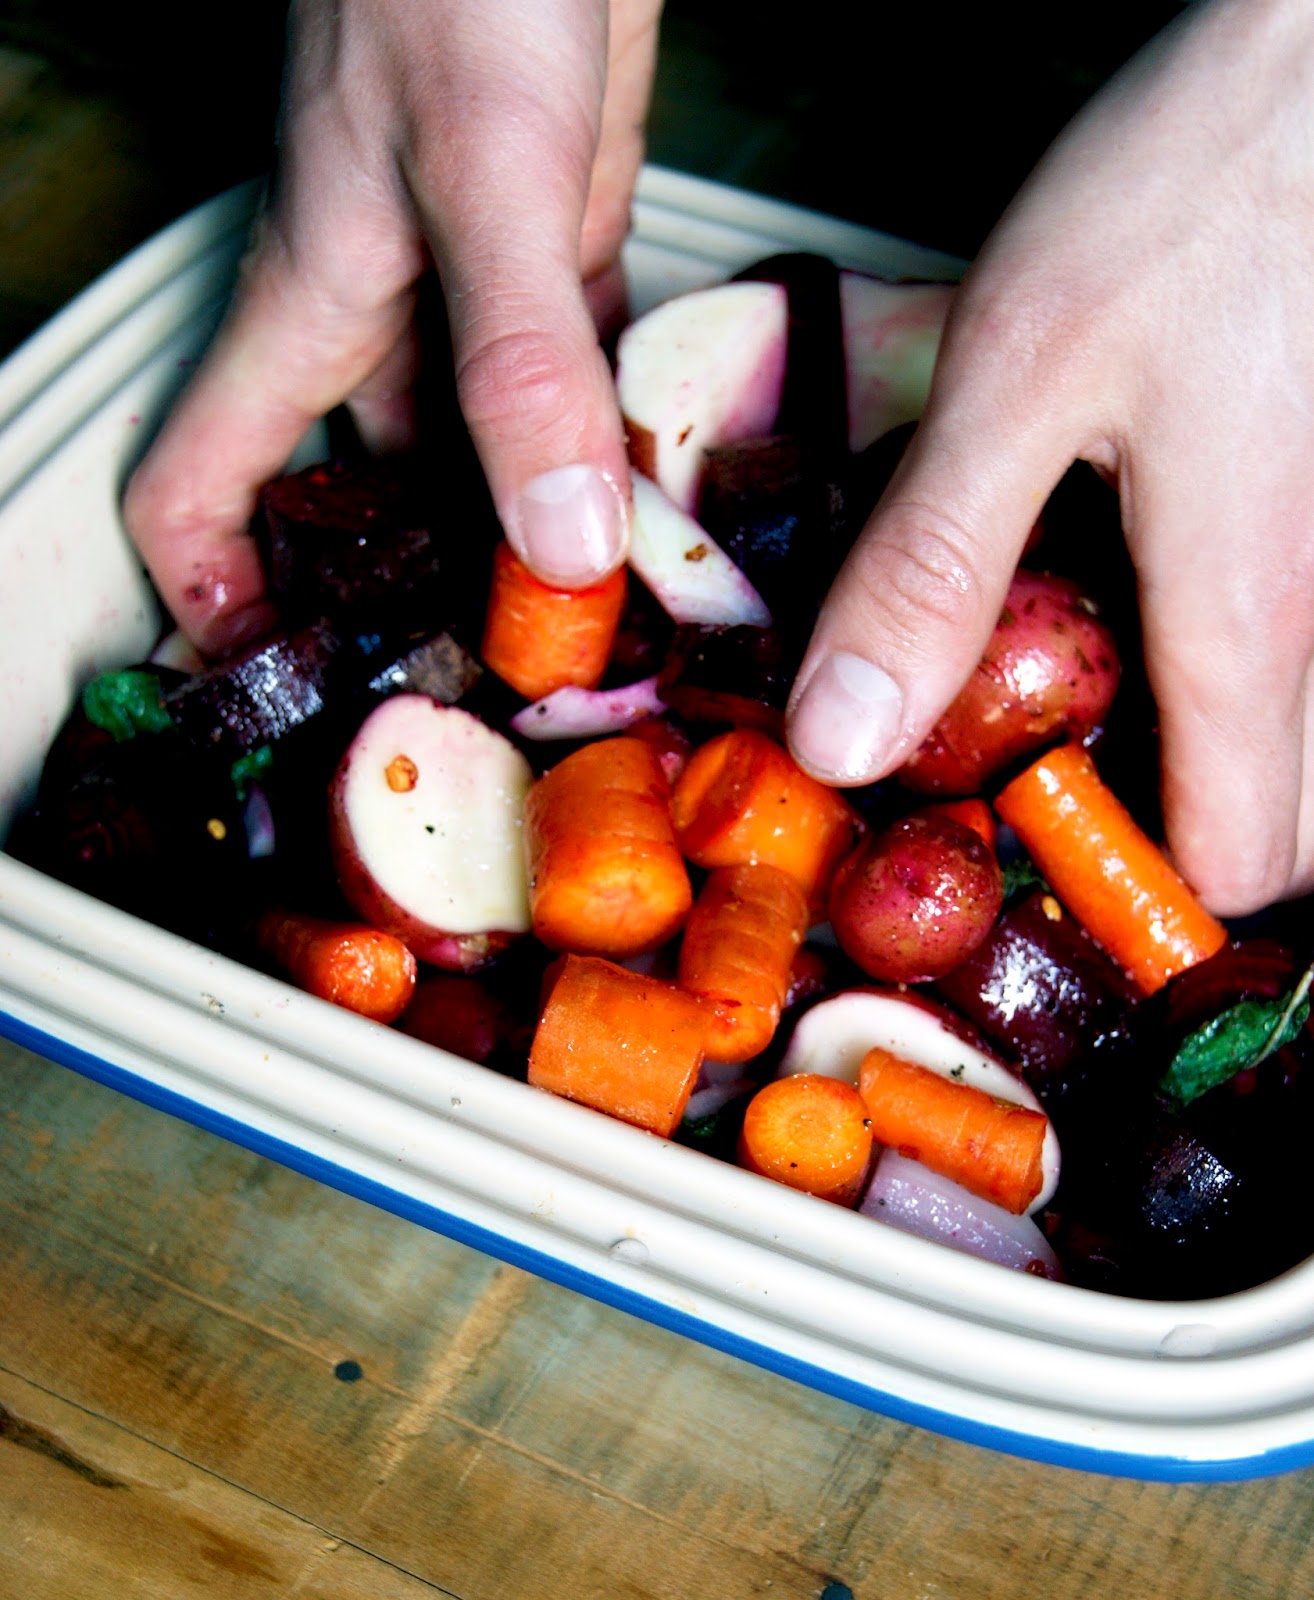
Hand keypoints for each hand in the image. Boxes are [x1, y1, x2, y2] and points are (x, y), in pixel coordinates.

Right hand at [123, 0, 660, 658]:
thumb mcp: (479, 177)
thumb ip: (514, 359)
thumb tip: (556, 540)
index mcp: (314, 317)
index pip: (204, 486)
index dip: (214, 595)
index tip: (278, 684)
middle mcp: (386, 326)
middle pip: (367, 505)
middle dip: (418, 600)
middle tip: (508, 698)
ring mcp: (479, 298)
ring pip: (481, 457)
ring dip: (530, 536)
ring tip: (607, 634)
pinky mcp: (568, 257)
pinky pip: (576, 388)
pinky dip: (611, 449)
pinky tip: (668, 503)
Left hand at [787, 0, 1313, 916]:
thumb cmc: (1198, 191)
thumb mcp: (1022, 376)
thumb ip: (935, 565)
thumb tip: (844, 737)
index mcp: (1246, 615)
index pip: (1232, 859)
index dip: (1130, 897)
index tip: (1019, 874)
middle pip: (1281, 823)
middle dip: (1163, 842)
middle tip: (1030, 795)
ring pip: (1297, 737)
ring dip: (1191, 759)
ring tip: (1058, 707)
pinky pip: (1294, 643)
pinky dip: (1218, 668)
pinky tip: (1123, 602)